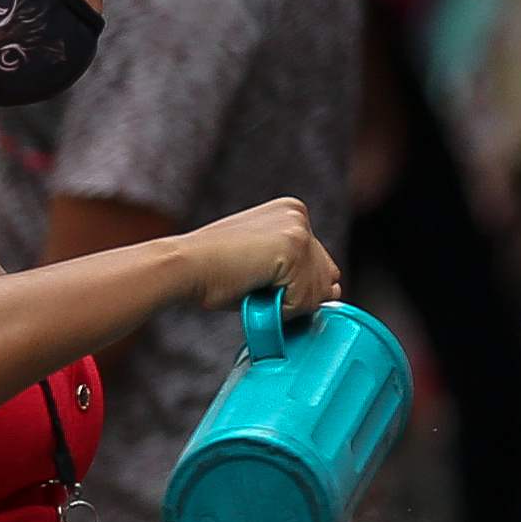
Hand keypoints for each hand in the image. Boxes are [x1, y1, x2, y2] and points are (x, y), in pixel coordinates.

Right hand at [185, 199, 339, 320]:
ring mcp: (298, 229)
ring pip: (317, 292)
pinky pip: (304, 300)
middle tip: (255, 284)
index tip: (258, 278)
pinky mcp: (294, 248)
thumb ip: (300, 275)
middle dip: (294, 294)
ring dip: (286, 304)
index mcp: (291, 213)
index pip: (318, 266)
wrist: (185, 266)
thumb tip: (335, 291)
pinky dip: (280, 308)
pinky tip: (255, 289)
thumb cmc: (214, 272)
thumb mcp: (264, 267)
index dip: (293, 286)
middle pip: (324, 278)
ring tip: (253, 285)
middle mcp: (299, 215)